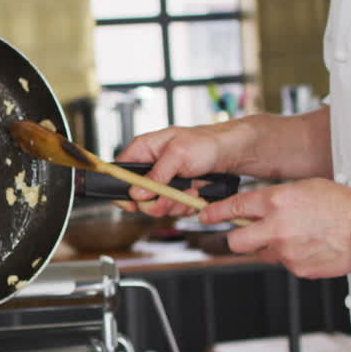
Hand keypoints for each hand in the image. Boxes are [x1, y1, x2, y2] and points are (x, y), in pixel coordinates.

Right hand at [113, 124, 243, 216]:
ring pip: (155, 206)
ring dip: (174, 204)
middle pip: (137, 197)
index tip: (132, 204)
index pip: (119, 173)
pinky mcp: (175, 192)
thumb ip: (156, 174)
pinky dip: (184, 206)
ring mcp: (162, 181)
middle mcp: (149, 167)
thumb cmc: (206, 143)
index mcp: (143, 150)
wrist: (231, 152)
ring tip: (190, 191)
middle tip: (172, 198)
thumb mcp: (179, 154)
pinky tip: (195, 194)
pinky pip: (172, 208)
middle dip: (156, 202)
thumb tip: (137, 191)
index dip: (122, 191)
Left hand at [200, 178, 350, 278]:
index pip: (234, 207)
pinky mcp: (297, 268)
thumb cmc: (340, 204)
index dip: (215, 212)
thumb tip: (256, 208)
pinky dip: (291, 256)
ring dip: (269, 247)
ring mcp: (285, 251)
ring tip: (295, 236)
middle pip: (236, 241)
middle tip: (245, 234)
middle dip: (236, 238)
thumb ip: (275, 199)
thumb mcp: (303, 187)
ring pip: (261, 253)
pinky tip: (308, 246)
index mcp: (276, 201)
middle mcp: (276, 227)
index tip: (204, 215)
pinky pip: (283, 263)